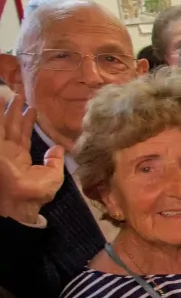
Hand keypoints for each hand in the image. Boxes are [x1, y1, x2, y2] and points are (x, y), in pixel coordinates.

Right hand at [0, 98, 64, 223]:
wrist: (16, 202)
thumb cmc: (34, 194)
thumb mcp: (53, 178)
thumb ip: (55, 162)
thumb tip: (58, 149)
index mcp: (20, 160)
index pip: (22, 137)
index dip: (27, 123)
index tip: (32, 110)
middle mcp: (8, 153)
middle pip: (10, 128)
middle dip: (14, 112)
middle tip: (18, 96)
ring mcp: (0, 150)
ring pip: (2, 125)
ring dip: (6, 110)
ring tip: (10, 95)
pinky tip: (0, 101)